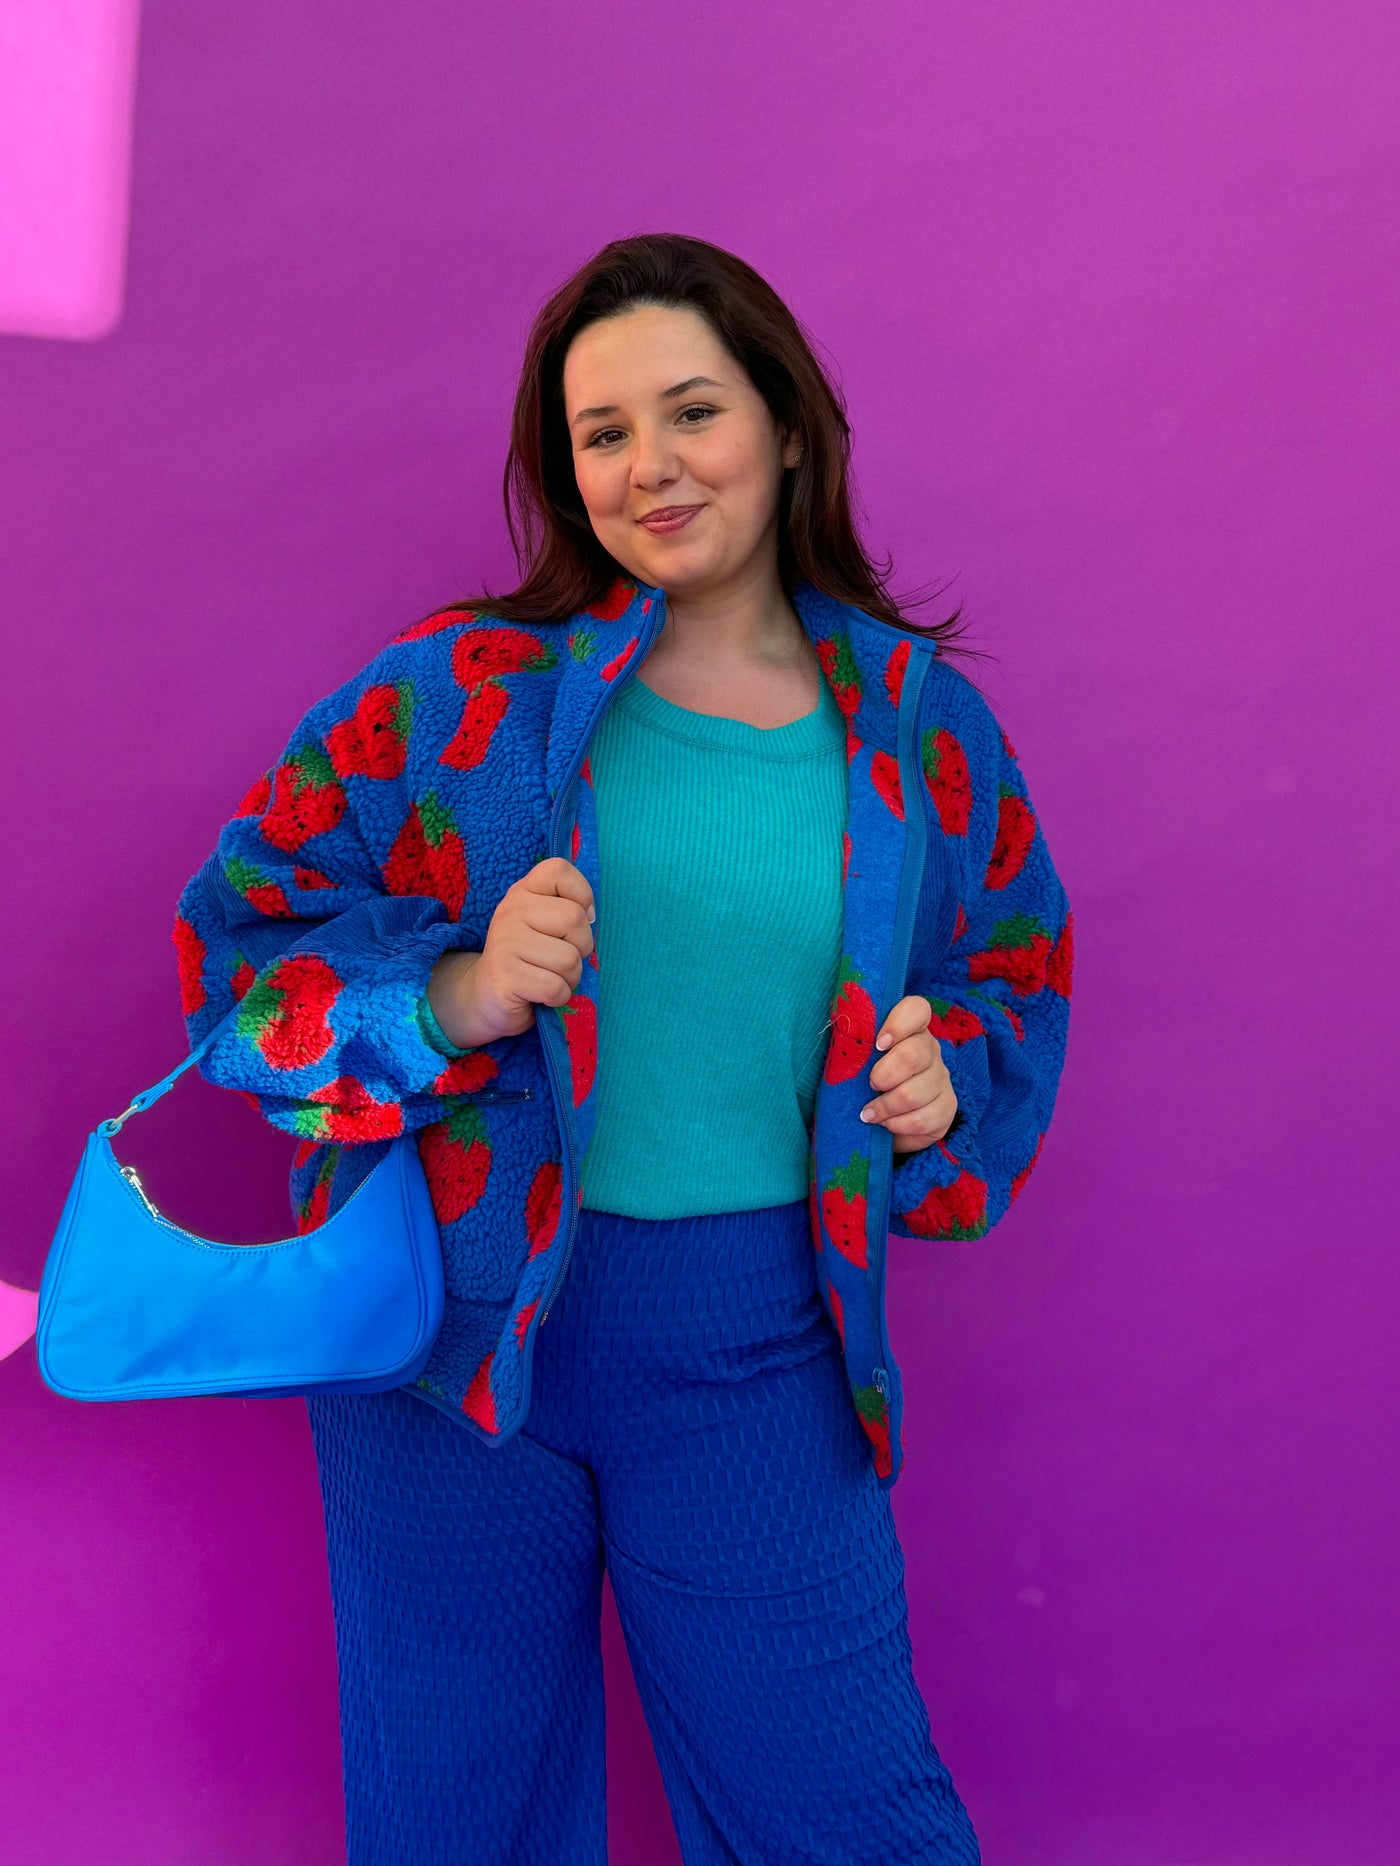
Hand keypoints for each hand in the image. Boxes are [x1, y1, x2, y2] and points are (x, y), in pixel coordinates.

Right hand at [427, 857, 595, 1046]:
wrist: (486, 996)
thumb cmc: (530, 959)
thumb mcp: (546, 925)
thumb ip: (569, 909)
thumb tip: (590, 916)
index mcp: (523, 891)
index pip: (559, 870)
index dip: (582, 894)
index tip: (576, 920)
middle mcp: (510, 910)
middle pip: (574, 919)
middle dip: (581, 947)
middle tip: (562, 959)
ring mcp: (504, 943)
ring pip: (569, 959)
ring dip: (570, 977)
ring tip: (550, 977)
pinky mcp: (504, 977)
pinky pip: (555, 987)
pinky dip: (559, 997)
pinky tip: (542, 995)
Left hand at [859, 995, 957, 1153]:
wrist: (887, 1119)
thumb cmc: (867, 1081)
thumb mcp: (860, 1060)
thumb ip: (856, 1047)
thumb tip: (840, 1042)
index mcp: (910, 1029)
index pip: (917, 1009)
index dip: (898, 1024)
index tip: (877, 1044)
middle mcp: (931, 1049)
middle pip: (913, 1055)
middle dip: (883, 1075)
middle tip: (870, 1085)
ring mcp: (942, 1078)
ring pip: (914, 1093)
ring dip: (885, 1107)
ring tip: (870, 1113)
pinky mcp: (947, 1107)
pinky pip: (923, 1119)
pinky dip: (898, 1125)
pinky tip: (887, 1124)